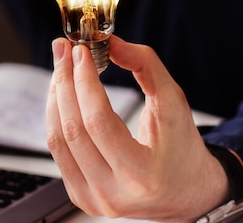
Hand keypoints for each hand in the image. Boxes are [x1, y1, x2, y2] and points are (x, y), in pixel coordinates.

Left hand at [46, 35, 229, 221]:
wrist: (186, 193)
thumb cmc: (183, 148)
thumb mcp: (175, 103)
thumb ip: (145, 66)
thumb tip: (110, 43)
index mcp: (142, 175)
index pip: (99, 123)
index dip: (84, 83)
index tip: (81, 52)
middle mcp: (113, 193)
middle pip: (73, 129)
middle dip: (64, 82)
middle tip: (64, 51)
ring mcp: (93, 198)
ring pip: (58, 140)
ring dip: (56, 97)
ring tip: (62, 68)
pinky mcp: (81, 196)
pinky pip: (58, 151)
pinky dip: (56, 116)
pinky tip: (63, 94)